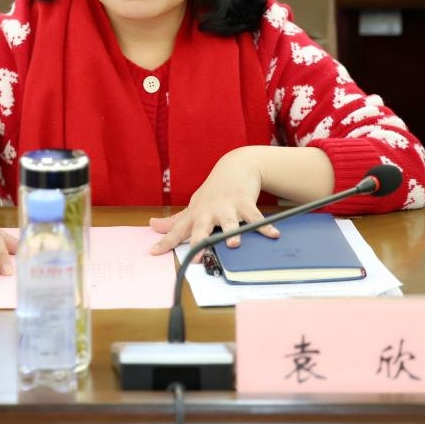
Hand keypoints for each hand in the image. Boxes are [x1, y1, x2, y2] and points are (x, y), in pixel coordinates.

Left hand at [147, 148, 278, 255]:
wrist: (236, 166)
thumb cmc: (213, 192)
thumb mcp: (194, 205)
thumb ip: (174, 220)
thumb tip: (152, 225)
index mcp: (195, 214)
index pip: (177, 230)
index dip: (165, 241)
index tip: (153, 252)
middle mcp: (209, 211)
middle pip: (201, 228)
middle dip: (199, 241)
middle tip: (196, 256)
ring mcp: (227, 207)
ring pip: (228, 222)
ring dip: (231, 233)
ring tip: (233, 244)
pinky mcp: (245, 203)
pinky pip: (255, 217)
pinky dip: (264, 227)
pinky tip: (272, 235)